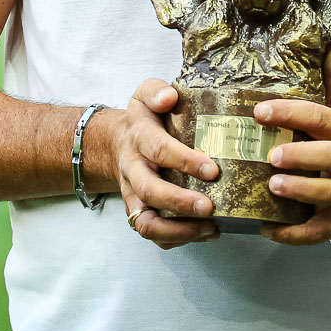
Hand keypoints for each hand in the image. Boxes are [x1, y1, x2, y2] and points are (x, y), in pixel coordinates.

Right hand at [113, 79, 221, 248]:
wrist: (117, 143)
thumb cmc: (144, 119)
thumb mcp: (145, 94)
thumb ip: (155, 91)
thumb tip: (169, 98)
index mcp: (139, 138)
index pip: (159, 150)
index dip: (185, 161)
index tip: (213, 170)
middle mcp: (133, 170)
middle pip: (150, 192)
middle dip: (179, 202)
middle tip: (210, 206)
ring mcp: (134, 196)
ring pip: (146, 223)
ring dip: (178, 230)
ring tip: (211, 227)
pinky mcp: (140, 212)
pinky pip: (153, 234)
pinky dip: (178, 239)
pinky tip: (208, 232)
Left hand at [255, 43, 330, 245]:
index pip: (321, 118)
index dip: (292, 113)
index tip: (260, 110)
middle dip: (302, 156)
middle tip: (270, 155)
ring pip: (328, 194)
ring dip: (301, 191)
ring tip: (272, 186)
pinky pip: (318, 232)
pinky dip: (294, 234)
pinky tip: (267, 229)